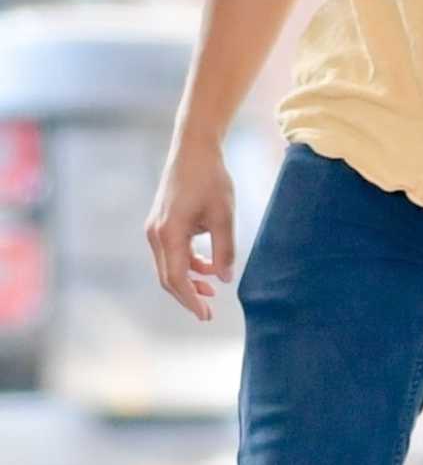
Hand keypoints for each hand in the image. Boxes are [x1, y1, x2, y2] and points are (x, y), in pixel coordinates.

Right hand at [146, 139, 235, 321]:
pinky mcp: (160, 223)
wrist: (193, 148)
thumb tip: (225, 279)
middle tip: (208, 312)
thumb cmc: (210, 178)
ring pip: (169, 266)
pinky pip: (170, 253)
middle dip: (188, 296)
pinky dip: (187, 263)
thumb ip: (225, 249)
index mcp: (169, 233)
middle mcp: (156, 234)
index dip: (191, 300)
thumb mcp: (224, 214)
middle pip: (168, 277)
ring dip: (189, 280)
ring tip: (211, 289)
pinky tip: (206, 267)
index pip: (176, 278)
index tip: (206, 315)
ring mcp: (155, 228)